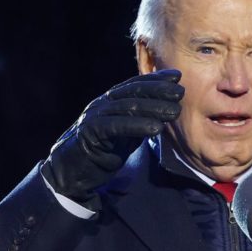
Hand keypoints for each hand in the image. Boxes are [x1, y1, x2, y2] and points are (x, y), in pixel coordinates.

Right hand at [41, 69, 182, 209]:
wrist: (71, 173)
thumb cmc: (102, 152)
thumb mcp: (127, 134)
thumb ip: (141, 121)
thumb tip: (167, 110)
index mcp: (110, 102)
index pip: (134, 85)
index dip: (155, 79)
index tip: (177, 77)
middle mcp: (101, 104)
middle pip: (132, 92)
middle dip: (158, 90)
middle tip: (181, 92)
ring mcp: (94, 116)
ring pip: (126, 107)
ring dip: (153, 108)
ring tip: (174, 112)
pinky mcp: (88, 133)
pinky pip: (115, 126)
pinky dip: (136, 126)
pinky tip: (155, 128)